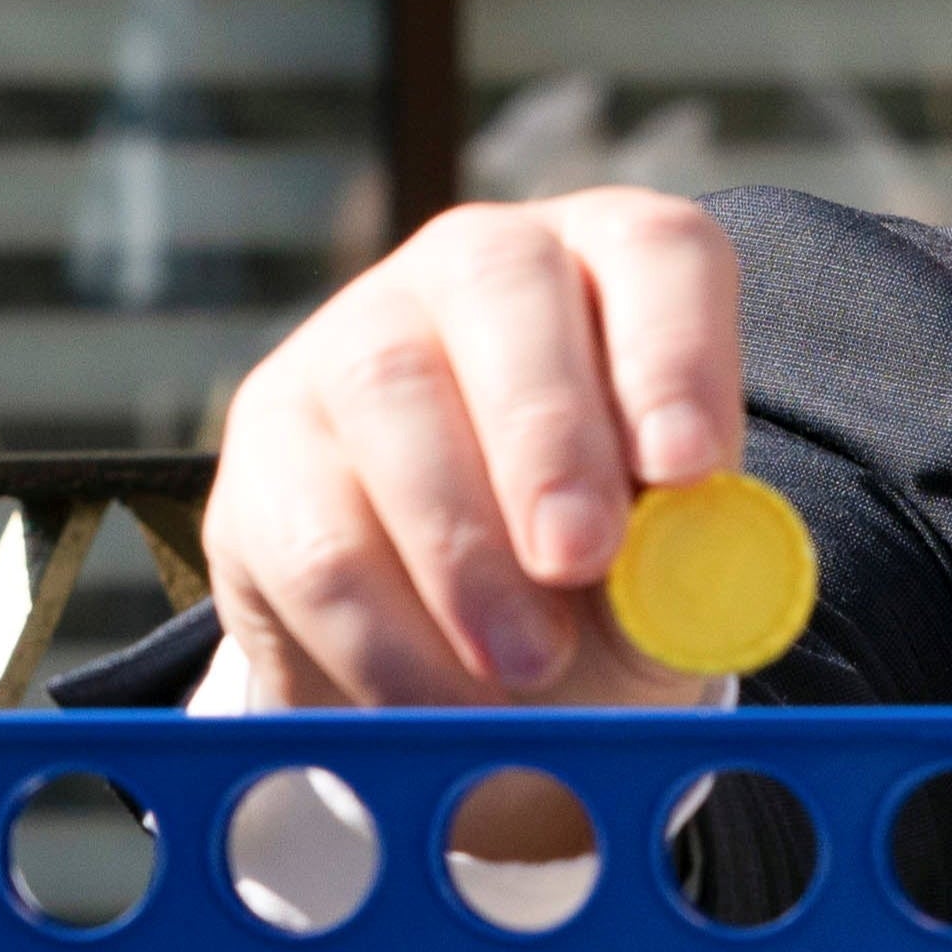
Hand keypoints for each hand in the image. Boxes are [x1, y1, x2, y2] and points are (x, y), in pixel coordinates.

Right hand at [204, 191, 743, 706]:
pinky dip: (385, 633)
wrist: (458, 661)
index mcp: (610, 271)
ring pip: (390, 391)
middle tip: (581, 559)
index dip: (674, 352)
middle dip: (548, 434)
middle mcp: (475, 268)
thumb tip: (686, 590)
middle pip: (502, 283)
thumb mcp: (662, 585)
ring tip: (526, 661)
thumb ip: (687, 578)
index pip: (653, 251)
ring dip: (461, 545)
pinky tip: (440, 700)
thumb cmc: (594, 590)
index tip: (687, 468)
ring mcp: (352, 336)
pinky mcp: (264, 441)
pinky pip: (313, 528)